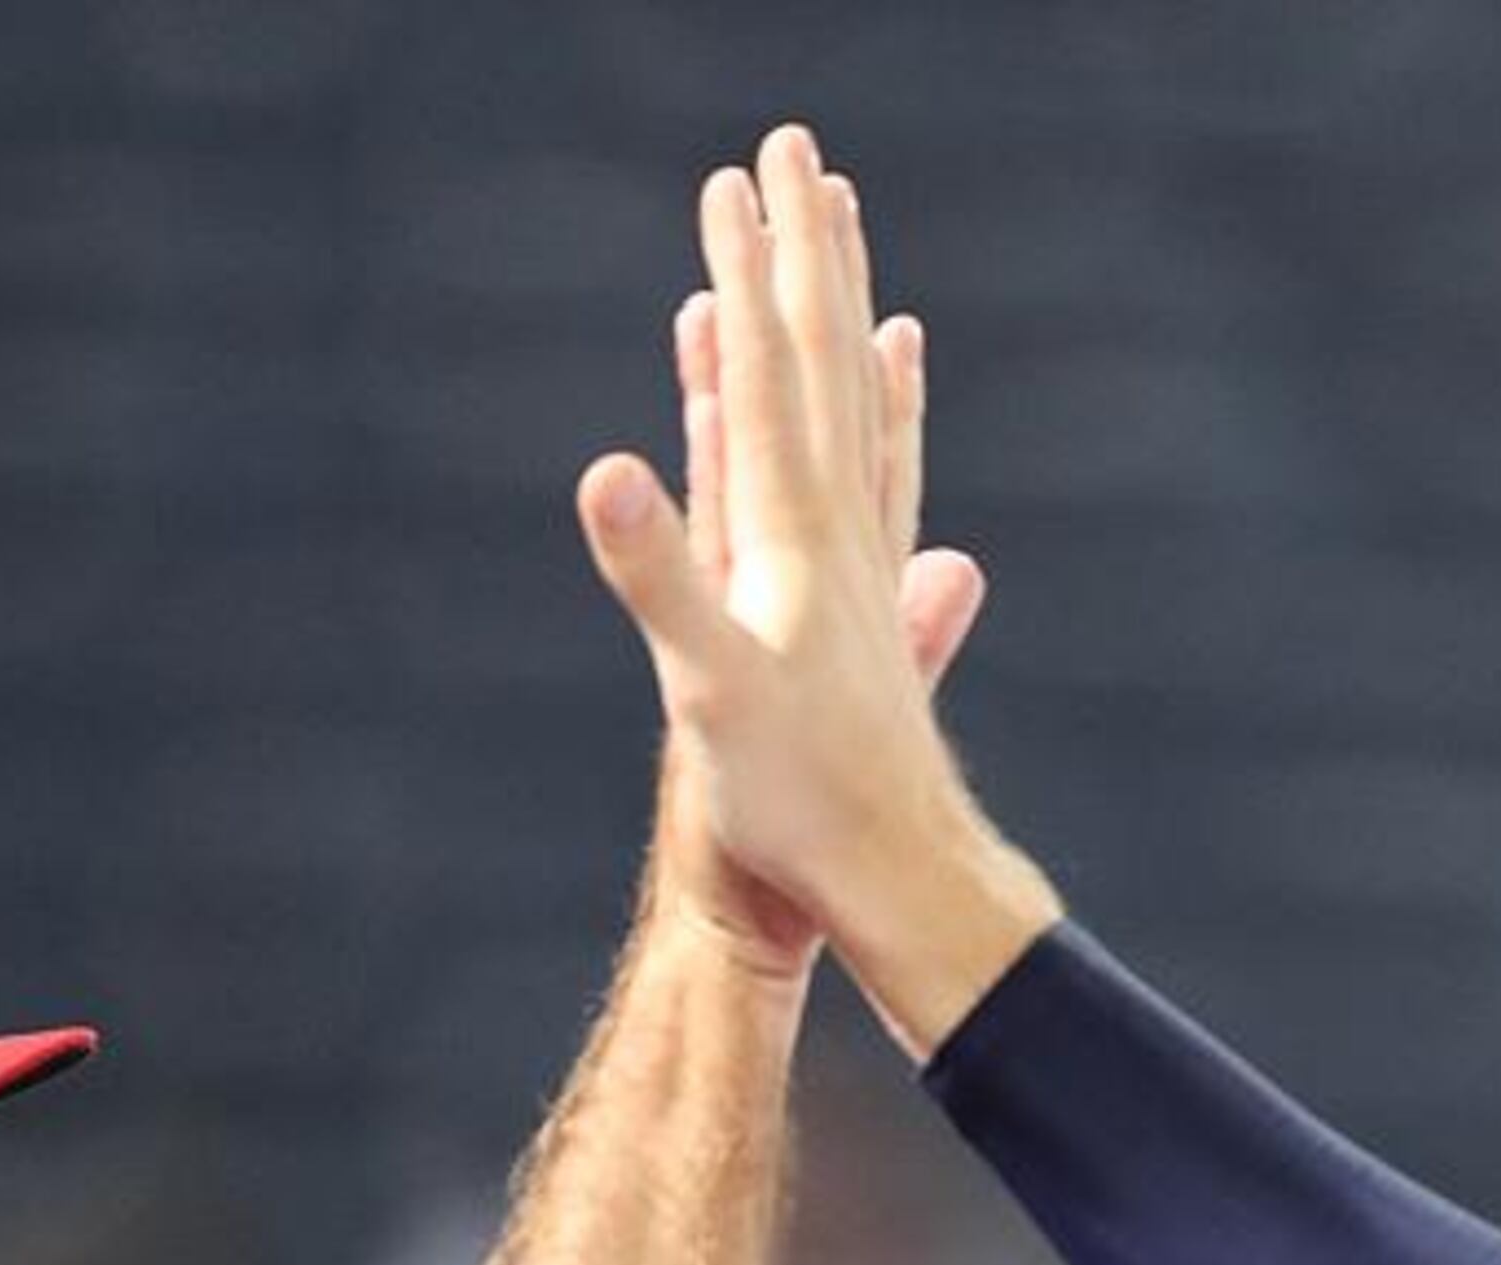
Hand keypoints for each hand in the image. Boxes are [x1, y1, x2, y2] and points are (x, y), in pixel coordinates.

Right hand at [582, 124, 1059, 1047]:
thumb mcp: (705, 686)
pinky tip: (891, 377)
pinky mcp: (873, 602)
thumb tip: (609, 471)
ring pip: (861, 403)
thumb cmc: (795, 800)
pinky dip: (884, 404)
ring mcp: (864, 563)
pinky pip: (881, 470)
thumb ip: (657, 572)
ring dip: (843, 310)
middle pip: (827, 361)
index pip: (772, 373)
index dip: (750, 272)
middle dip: (803, 253)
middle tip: (796, 149)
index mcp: (792, 536)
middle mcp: (840, 532)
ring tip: (845, 233)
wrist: (889, 879)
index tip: (737, 177)